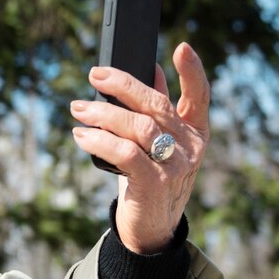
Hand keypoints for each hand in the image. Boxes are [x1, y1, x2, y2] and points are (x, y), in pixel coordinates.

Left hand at [70, 42, 210, 253]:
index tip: (181, 48)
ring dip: (103, 114)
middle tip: (95, 75)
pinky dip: (100, 141)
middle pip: (156, 105)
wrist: (151, 230)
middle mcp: (190, 147)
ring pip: (138, 127)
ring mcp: (175, 166)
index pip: (200, 97)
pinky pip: (124, 153)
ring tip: (78, 110)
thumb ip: (158, 111)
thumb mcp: (160, 145)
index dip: (193, 72)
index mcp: (195, 133)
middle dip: (123, 85)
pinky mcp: (154, 184)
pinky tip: (82, 136)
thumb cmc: (151, 180)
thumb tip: (151, 72)